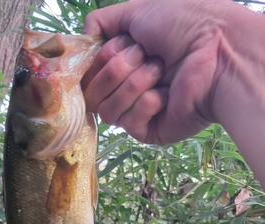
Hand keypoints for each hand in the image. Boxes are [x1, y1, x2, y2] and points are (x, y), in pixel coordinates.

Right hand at [83, 0, 230, 144]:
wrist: (217, 51)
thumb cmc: (183, 26)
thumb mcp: (137, 11)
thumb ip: (103, 21)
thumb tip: (85, 37)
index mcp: (121, 65)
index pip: (87, 76)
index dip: (98, 61)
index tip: (120, 45)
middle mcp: (126, 90)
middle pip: (92, 95)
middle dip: (117, 69)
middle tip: (147, 54)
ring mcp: (137, 113)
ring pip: (108, 111)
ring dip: (134, 84)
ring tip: (161, 70)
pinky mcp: (150, 132)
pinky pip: (130, 123)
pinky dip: (148, 103)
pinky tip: (167, 94)